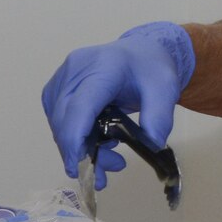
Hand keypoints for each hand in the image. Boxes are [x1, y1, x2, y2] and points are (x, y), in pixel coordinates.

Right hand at [41, 23, 194, 185]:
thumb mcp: (165, 89)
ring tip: (112, 157)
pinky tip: (98, 142)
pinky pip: (59, 121)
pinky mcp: (56, 90)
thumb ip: (160, 117)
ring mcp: (62, 78)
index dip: (75, 139)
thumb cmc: (151, 68)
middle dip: (83, 152)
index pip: (80, 106)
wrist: (140, 52)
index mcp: (103, 66)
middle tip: (114, 166)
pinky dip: (75, 138)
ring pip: (59, 124)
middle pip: (65, 119)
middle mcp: (75, 70)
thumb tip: (151, 145)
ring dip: (80, 148)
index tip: (80, 169)